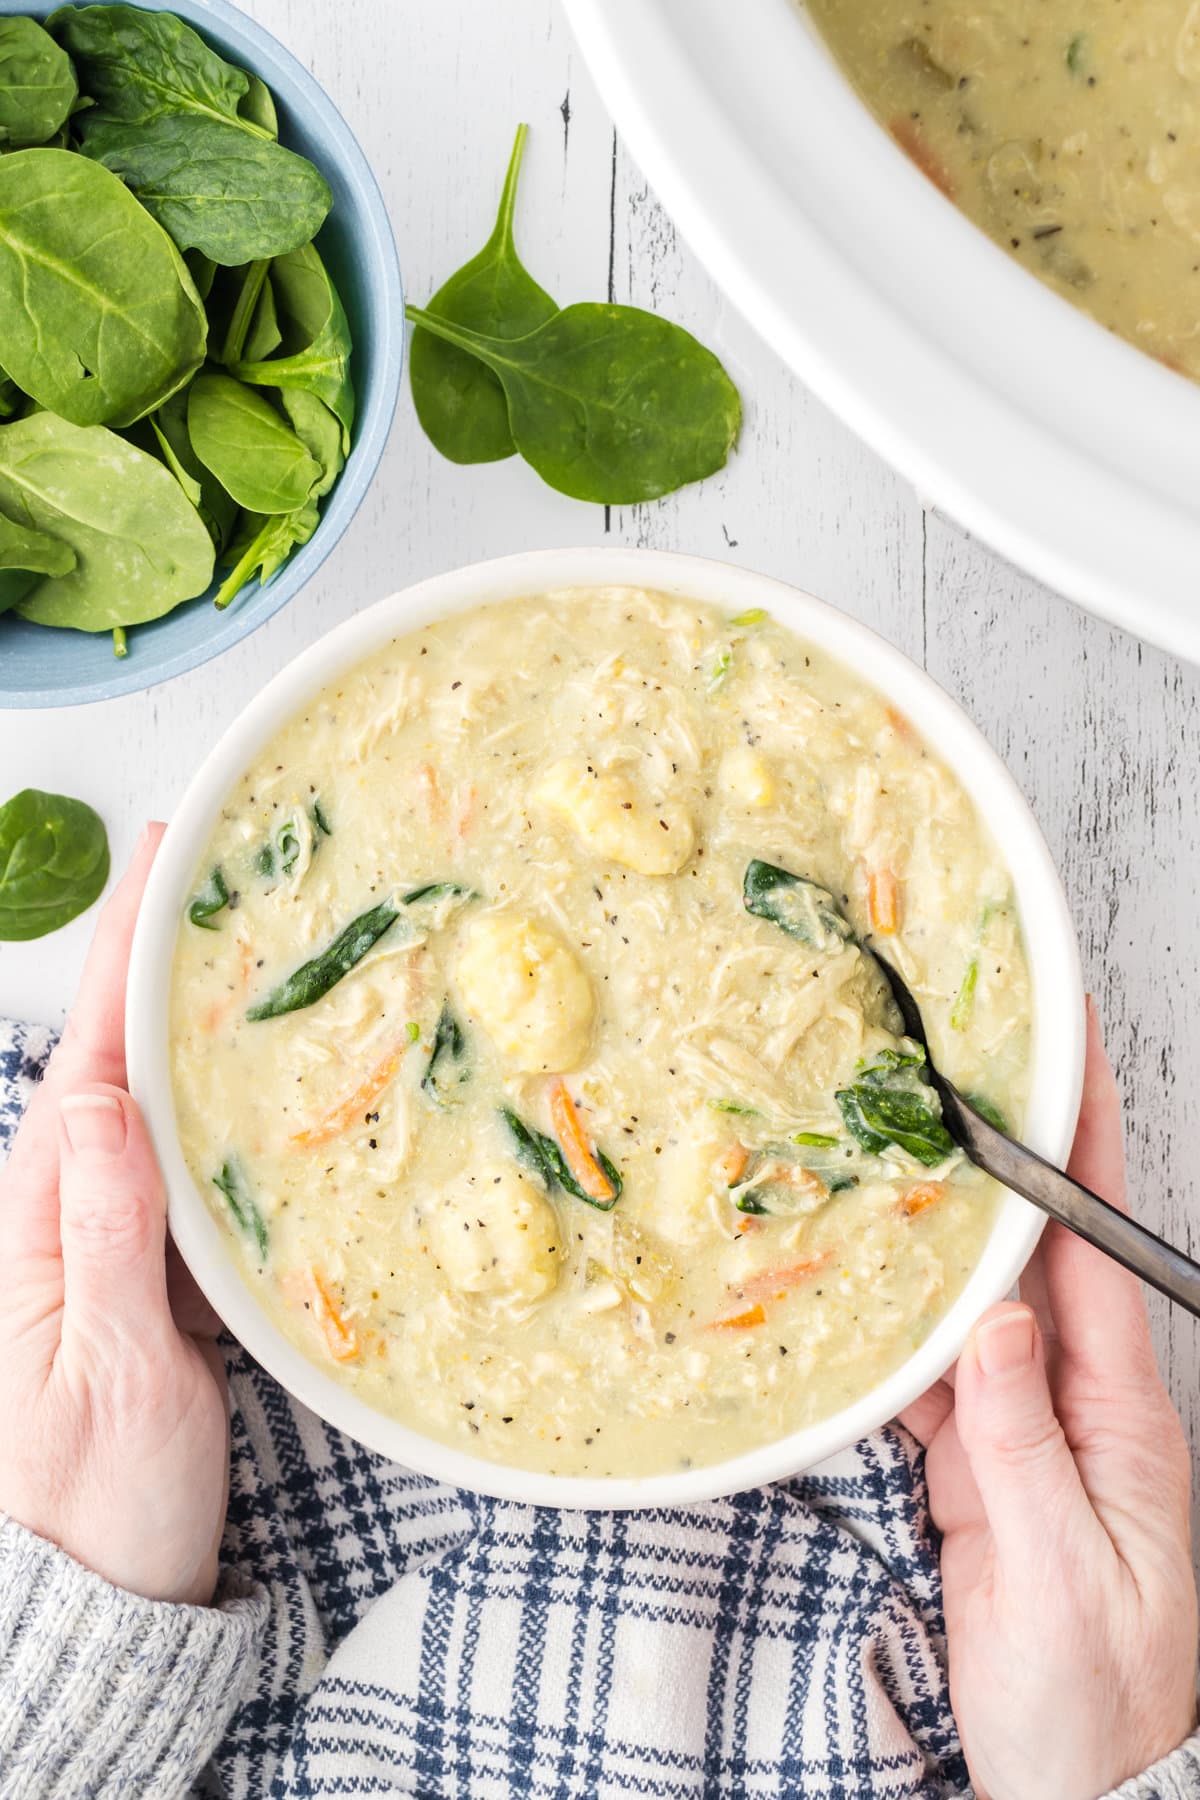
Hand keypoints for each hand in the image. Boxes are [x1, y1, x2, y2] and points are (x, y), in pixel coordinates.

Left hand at [0, 826, 227, 1606]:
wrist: (96, 1599)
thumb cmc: (95, 1504)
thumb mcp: (105, 1376)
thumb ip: (104, 1237)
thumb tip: (105, 1102)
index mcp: (40, 1218)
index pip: (89, 1057)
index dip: (128, 952)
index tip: (166, 859)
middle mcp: (66, 1210)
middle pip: (119, 1054)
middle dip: (160, 953)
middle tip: (220, 864)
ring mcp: (107, 1238)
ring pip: (155, 1098)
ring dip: (193, 1013)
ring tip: (251, 935)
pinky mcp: (148, 1271)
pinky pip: (183, 1159)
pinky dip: (218, 1095)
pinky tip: (256, 1066)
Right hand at [901, 1001, 1197, 1799]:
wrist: (1069, 1786)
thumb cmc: (1095, 1698)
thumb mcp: (1064, 1575)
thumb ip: (1025, 1445)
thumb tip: (997, 1328)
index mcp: (1123, 1417)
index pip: (1102, 1249)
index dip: (1086, 1144)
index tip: (1070, 1052)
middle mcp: (1078, 1403)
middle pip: (1036, 1256)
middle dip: (1003, 1161)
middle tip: (956, 1073)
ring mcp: (1025, 1430)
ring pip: (972, 1307)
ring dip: (933, 1242)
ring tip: (886, 1165)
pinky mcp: (979, 1467)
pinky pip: (931, 1380)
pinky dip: (893, 1340)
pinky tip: (859, 1306)